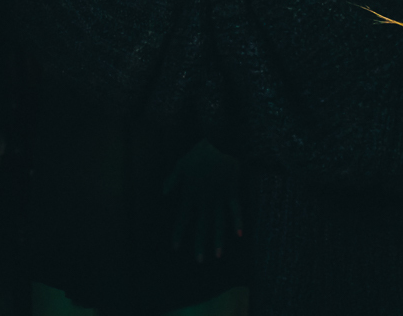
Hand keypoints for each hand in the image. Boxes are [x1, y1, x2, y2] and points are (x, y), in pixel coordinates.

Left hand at [164, 139, 243, 262]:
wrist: (219, 141)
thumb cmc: (199, 152)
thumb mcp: (181, 164)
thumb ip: (172, 179)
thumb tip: (163, 192)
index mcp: (190, 193)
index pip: (183, 218)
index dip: (179, 233)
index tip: (176, 247)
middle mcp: (204, 199)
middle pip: (201, 225)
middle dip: (200, 243)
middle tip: (200, 260)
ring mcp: (218, 196)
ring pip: (218, 222)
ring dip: (218, 239)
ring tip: (217, 255)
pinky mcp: (231, 191)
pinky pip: (235, 210)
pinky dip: (237, 222)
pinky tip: (239, 236)